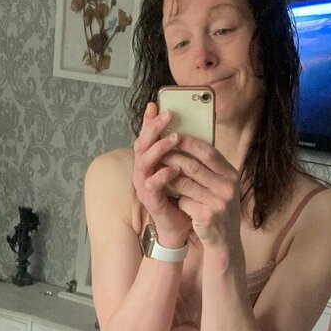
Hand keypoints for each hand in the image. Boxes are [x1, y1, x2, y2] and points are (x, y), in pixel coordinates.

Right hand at [131, 103, 192, 244]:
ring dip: (159, 149)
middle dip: (154, 128)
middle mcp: (142, 171)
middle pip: (141, 144)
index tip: (155, 104)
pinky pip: (152, 184)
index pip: (146, 137)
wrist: (180, 225)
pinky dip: (163, 175)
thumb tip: (189, 128)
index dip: (149, 121)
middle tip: (167, 115)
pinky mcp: (149, 200)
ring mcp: (143, 185)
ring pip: (144, 162)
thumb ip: (181, 152)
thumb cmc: (181, 196)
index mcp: (148, 162)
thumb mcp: (181, 169)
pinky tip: (174, 169)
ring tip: (174, 139)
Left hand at [161, 135, 241, 249]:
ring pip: (185, 184)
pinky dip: (177, 200)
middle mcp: (228, 187)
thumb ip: (210, 168)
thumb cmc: (218, 208)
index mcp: (231, 175)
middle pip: (193, 166)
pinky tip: (173, 201)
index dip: (190, 142)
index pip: (209, 152)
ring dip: (169, 179)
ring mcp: (219, 203)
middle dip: (172, 158)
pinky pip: (184, 202)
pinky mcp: (207, 217)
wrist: (225, 241)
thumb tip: (187, 143)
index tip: (173, 134)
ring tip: (158, 173)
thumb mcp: (221, 186)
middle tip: (157, 153)